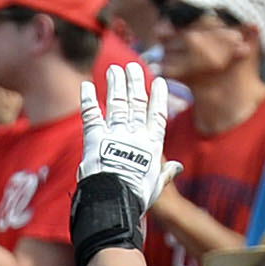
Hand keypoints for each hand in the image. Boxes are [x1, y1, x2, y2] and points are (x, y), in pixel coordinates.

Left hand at [79, 58, 174, 196]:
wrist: (114, 199)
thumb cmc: (136, 195)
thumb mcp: (156, 185)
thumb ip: (166, 173)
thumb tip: (177, 167)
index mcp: (152, 144)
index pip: (157, 114)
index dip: (157, 97)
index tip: (158, 81)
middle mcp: (134, 134)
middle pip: (136, 103)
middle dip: (134, 83)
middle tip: (132, 67)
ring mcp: (115, 133)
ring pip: (117, 103)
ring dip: (115, 85)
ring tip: (114, 69)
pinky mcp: (95, 137)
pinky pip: (91, 114)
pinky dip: (88, 99)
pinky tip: (87, 85)